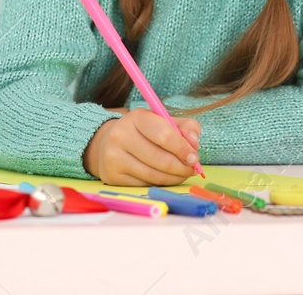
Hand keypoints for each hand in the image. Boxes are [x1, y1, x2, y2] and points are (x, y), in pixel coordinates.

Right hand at [83, 108, 201, 185]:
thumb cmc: (144, 132)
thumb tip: (195, 143)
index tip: (194, 157)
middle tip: (192, 169)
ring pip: (154, 175)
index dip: (182, 148)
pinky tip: (167, 177)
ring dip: (175, 177)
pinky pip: (145, 184)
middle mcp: (121, 136)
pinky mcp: (112, 176)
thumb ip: (185, 127)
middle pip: (161, 159)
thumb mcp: (164, 121)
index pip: (164, 135)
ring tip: (183, 173)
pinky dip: (161, 183)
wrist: (108, 143)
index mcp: (136, 117)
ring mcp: (114, 157)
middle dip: (182, 167)